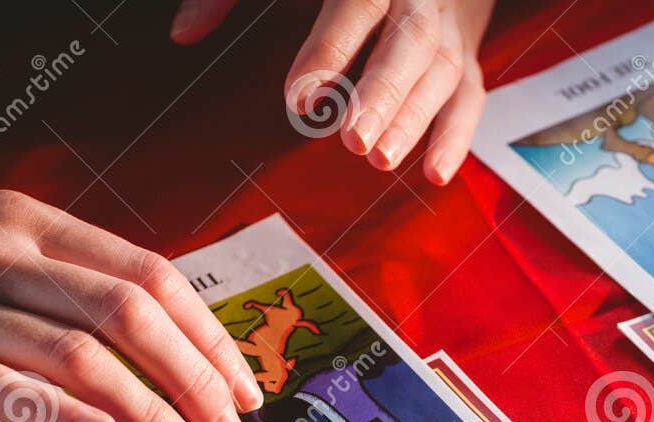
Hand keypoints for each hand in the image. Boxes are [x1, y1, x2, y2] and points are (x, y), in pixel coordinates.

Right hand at [0, 190, 261, 421]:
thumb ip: (59, 279)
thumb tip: (150, 338)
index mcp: (27, 220)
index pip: (148, 273)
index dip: (207, 334)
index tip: (243, 384)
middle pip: (126, 313)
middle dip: (194, 378)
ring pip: (73, 355)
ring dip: (147, 411)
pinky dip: (56, 412)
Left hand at [171, 0, 494, 183]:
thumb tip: (183, 33)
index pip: (355, 6)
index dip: (328, 51)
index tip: (300, 98)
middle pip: (409, 41)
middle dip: (383, 93)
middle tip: (355, 142)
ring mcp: (448, 25)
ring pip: (441, 71)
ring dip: (415, 121)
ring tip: (380, 161)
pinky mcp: (466, 55)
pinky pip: (469, 95)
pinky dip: (456, 135)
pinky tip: (434, 173)